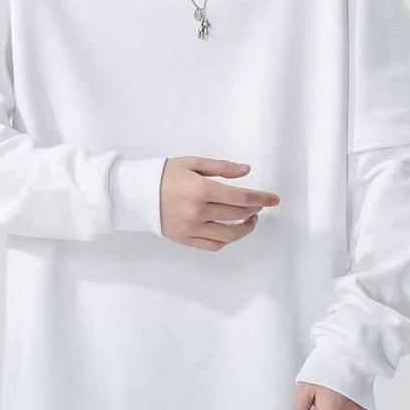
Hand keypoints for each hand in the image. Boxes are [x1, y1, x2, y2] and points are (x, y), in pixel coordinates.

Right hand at [160, 156, 279, 250]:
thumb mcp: (193, 163)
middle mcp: (197, 211)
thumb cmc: (164, 174)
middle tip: (258, 205)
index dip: (262, 198)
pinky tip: (230, 230)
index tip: (274, 199)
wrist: (135, 193)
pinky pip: (213, 245)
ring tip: (249, 220)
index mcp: (201, 189)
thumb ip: (222, 167)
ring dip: (245, 229)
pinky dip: (226, 240)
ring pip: (229, 235)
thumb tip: (246, 170)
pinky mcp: (185, 239)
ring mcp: (191, 228)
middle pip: (238, 215)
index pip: (241, 197)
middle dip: (254, 210)